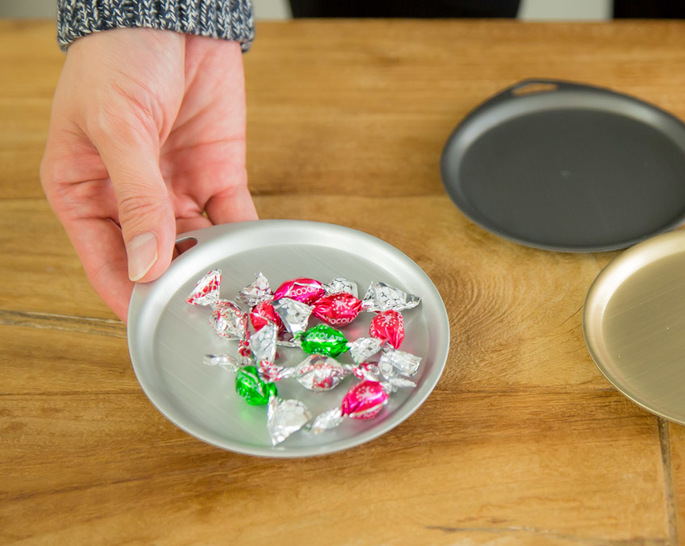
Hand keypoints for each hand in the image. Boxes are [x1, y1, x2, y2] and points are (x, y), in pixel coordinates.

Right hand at [41, 28, 257, 321]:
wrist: (173, 14)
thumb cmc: (119, 59)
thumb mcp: (118, 128)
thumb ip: (136, 199)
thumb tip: (146, 264)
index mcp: (82, 191)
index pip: (105, 261)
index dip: (130, 296)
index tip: (156, 326)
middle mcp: (130, 198)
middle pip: (155, 259)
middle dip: (181, 288)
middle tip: (209, 319)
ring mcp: (175, 188)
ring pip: (197, 244)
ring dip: (216, 269)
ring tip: (239, 300)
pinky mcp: (217, 174)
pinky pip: (232, 217)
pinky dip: (245, 239)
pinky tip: (257, 261)